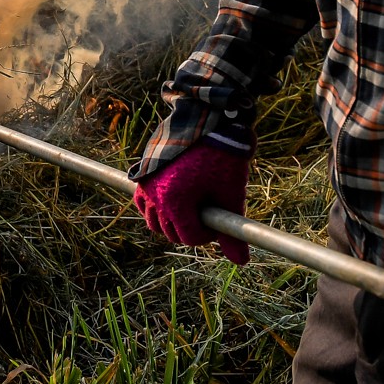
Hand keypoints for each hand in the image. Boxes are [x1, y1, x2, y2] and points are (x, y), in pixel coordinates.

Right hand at [132, 141, 250, 264]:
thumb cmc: (222, 159)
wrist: (209, 122)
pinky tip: (172, 202)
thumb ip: (231, 231)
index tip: (220, 220)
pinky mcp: (143, 173)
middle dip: (191, 229)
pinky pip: (142, 201)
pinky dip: (154, 207)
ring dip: (171, 222)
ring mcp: (146, 183)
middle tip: (208, 214)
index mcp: (175, 201)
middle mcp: (155, 194)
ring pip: (154, 221)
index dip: (209, 234)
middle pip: (171, 232)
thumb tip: (241, 261)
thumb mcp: (230, 195)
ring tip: (192, 209)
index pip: (190, 237)